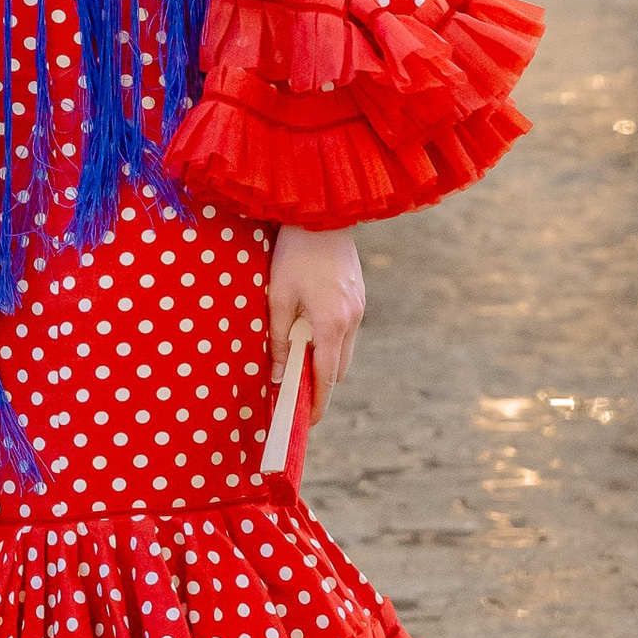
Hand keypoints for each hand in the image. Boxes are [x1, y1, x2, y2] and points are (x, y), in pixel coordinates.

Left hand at [269, 224, 365, 417]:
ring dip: (326, 361)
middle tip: (296, 394)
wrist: (322, 215)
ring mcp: (359, 308)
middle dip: (320, 385)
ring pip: (345, 351)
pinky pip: (347, 332)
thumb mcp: (278, 298)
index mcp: (331, 324)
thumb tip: (279, 375)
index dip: (316, 402)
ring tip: (300, 365)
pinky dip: (332, 341)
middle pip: (339, 369)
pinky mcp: (359, 297)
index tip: (307, 422)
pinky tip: (311, 334)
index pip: (325, 377)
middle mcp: (352, 321)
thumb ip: (280, 339)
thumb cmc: (293, 254)